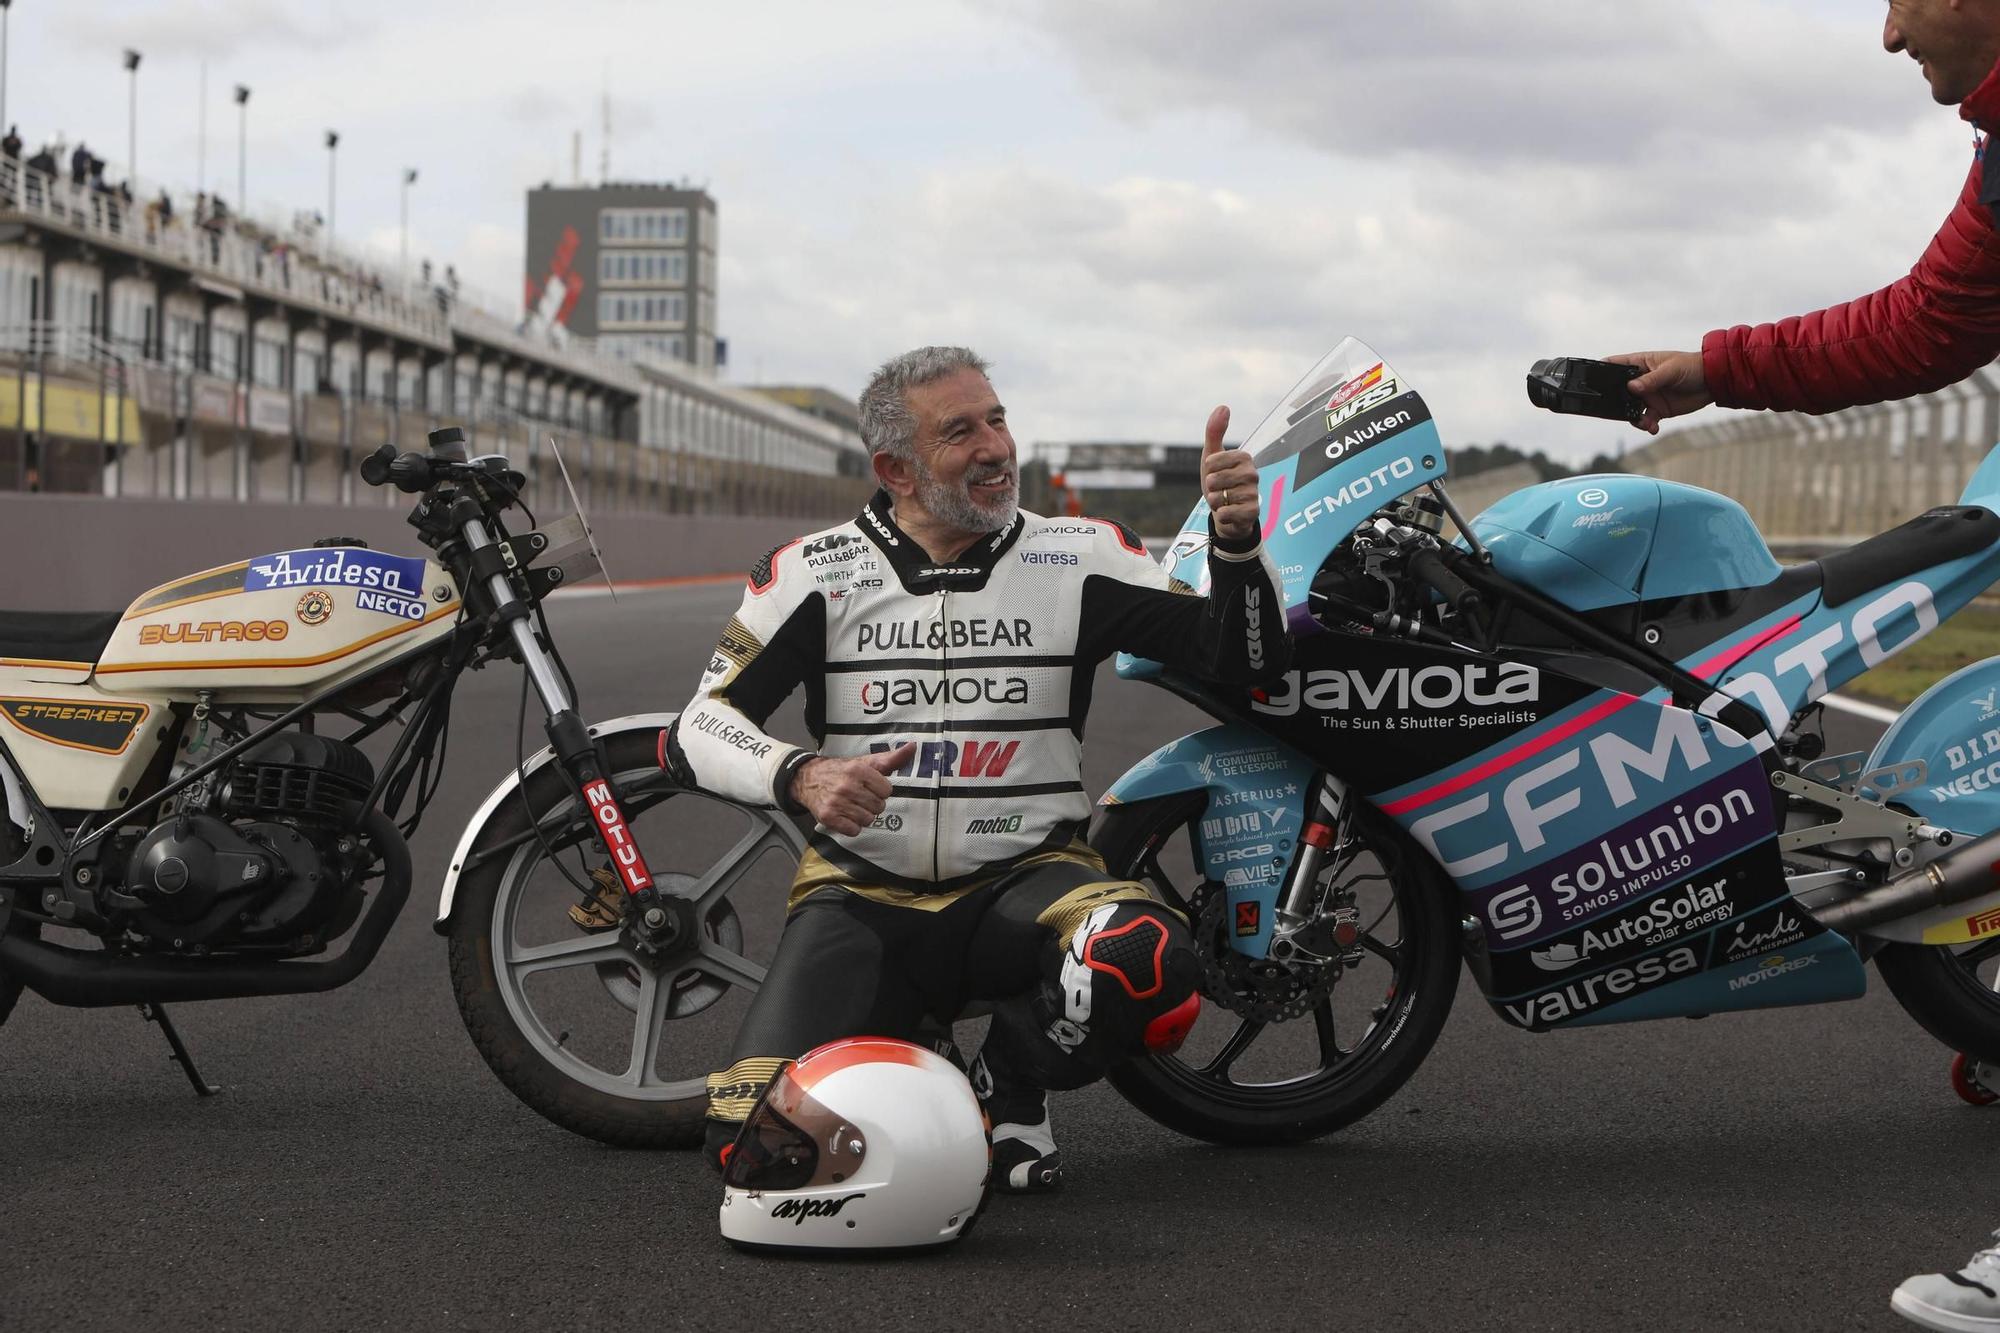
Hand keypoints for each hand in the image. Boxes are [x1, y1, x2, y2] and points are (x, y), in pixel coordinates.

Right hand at [790, 743, 915, 836]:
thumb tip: (912, 747)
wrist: (807, 779)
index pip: (887, 791)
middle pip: (878, 807)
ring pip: (867, 820)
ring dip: (862, 816)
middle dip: (872, 804)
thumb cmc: (841, 771)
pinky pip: (853, 831)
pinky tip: (844, 815)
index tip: (869, 787)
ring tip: (851, 806)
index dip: (880, 790)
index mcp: (858, 769)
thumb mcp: (865, 762)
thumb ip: (891, 758)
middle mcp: (847, 785)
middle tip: (859, 797)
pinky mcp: (828, 817)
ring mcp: (836, 802)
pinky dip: (851, 826)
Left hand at [1199, 405, 1259, 542]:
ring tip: (1224, 501)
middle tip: (1219, 490)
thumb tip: (1224, 406)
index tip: (1215, 473)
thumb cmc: (1220, 482)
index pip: (1212, 461)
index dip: (1207, 471)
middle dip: (1210, 488)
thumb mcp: (1211, 457)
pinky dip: (1220, 515)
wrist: (1227, 513)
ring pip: (1218, 498)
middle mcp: (1253, 474)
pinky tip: (1228, 514)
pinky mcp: (1253, 513)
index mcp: (1244, 457)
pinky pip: (1225, 513)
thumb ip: (1215, 432)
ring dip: (1214, 502)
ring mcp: (1254, 494)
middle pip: (1215, 480)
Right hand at [1606, 350, 1711, 435]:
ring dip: (1633, 418)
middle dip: (1614, 402)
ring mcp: (1647, 396)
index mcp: (1639, 364)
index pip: (1614, 365)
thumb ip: (1650, 380)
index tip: (1593, 382)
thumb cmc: (1692, 366)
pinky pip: (1645, 420)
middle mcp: (1640, 381)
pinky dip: (1647, 426)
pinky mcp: (1657, 410)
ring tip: (1643, 422)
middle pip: (1618, 392)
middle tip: (1615, 411)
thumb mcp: (1670, 370)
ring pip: (1629, 409)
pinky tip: (1653, 427)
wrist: (1713, 382)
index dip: (1601, 372)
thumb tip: (1631, 388)